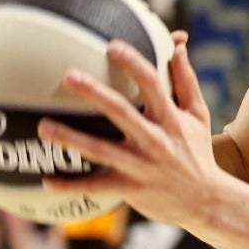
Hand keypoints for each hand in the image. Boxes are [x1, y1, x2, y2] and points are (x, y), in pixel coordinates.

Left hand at [37, 35, 218, 231]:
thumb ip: (186, 80)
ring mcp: (140, 166)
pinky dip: (70, 186)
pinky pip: (95, 187)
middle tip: (69, 76)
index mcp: (170, 119)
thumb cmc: (198, 153)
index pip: (152, 83)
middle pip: (120, 112)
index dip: (132, 62)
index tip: (112, 46)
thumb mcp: (198, 115)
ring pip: (99, 151)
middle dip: (94, 93)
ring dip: (70, 138)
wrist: (206, 202)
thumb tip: (177, 46)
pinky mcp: (130, 188)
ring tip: (43, 126)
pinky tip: (46, 180)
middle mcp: (154, 140)